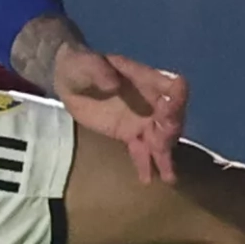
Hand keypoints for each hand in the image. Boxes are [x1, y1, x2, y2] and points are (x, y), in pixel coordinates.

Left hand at [54, 47, 188, 183]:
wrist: (69, 81)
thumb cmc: (79, 65)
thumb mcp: (85, 63)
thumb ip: (98, 70)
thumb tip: (112, 82)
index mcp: (142, 77)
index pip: (168, 85)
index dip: (175, 97)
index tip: (171, 110)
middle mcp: (148, 99)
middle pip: (169, 117)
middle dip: (169, 131)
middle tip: (162, 147)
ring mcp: (141, 119)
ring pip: (160, 138)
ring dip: (164, 155)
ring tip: (168, 176)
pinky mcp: (129, 134)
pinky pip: (142, 150)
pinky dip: (146, 164)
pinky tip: (147, 180)